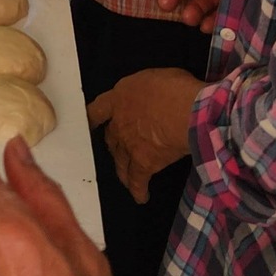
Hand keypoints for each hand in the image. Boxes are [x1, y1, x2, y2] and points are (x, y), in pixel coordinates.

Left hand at [87, 70, 201, 204]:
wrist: (187, 110)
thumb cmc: (175, 88)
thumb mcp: (154, 78)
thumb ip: (144, 90)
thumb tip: (150, 97)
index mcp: (119, 97)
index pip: (97, 109)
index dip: (92, 118)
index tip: (88, 125)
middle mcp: (119, 122)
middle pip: (111, 138)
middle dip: (114, 145)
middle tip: (120, 151)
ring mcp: (129, 144)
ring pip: (120, 161)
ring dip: (122, 170)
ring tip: (126, 177)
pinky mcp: (144, 163)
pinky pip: (138, 180)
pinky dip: (139, 190)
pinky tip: (141, 197)